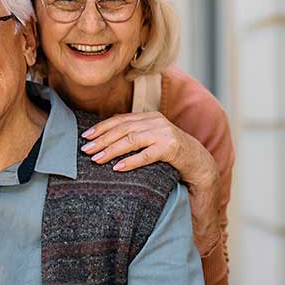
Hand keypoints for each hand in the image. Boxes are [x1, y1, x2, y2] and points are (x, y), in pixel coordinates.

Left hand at [82, 112, 220, 252]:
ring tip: (97, 159)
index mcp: (148, 117)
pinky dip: (131, 161)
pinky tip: (118, 168)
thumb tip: (104, 141)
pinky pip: (147, 155)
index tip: (85, 136)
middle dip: (102, 139)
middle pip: (122, 129)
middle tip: (86, 150)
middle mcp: (155, 121)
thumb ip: (133, 135)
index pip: (119, 120)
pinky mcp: (171, 148)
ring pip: (132, 140)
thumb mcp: (150, 139)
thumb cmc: (169, 151)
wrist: (198, 161)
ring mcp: (164, 133)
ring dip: (112, 150)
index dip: (101, 128)